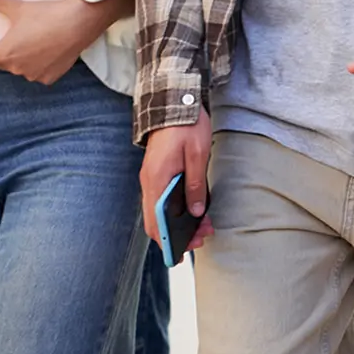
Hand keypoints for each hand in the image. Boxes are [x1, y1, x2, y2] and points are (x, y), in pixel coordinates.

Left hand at [0, 0, 99, 82]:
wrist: (80, 22)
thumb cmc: (49, 16)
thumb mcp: (20, 7)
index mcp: (5, 53)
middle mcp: (17, 68)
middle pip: (2, 62)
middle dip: (5, 50)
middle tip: (15, 35)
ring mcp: (34, 74)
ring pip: (21, 67)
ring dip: (24, 57)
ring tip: (35, 39)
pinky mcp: (50, 77)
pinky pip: (38, 72)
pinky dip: (40, 63)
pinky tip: (48, 48)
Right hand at [140, 107, 213, 256]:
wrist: (174, 98)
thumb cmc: (186, 124)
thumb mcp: (197, 155)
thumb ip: (196, 185)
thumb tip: (197, 212)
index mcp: (156, 180)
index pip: (155, 223)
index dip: (167, 242)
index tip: (181, 255)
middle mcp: (149, 181)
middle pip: (156, 220)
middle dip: (177, 235)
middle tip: (202, 237)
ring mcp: (152, 176)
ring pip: (159, 210)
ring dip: (178, 222)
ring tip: (204, 224)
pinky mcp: (157, 171)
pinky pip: (162, 198)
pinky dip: (175, 209)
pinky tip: (194, 209)